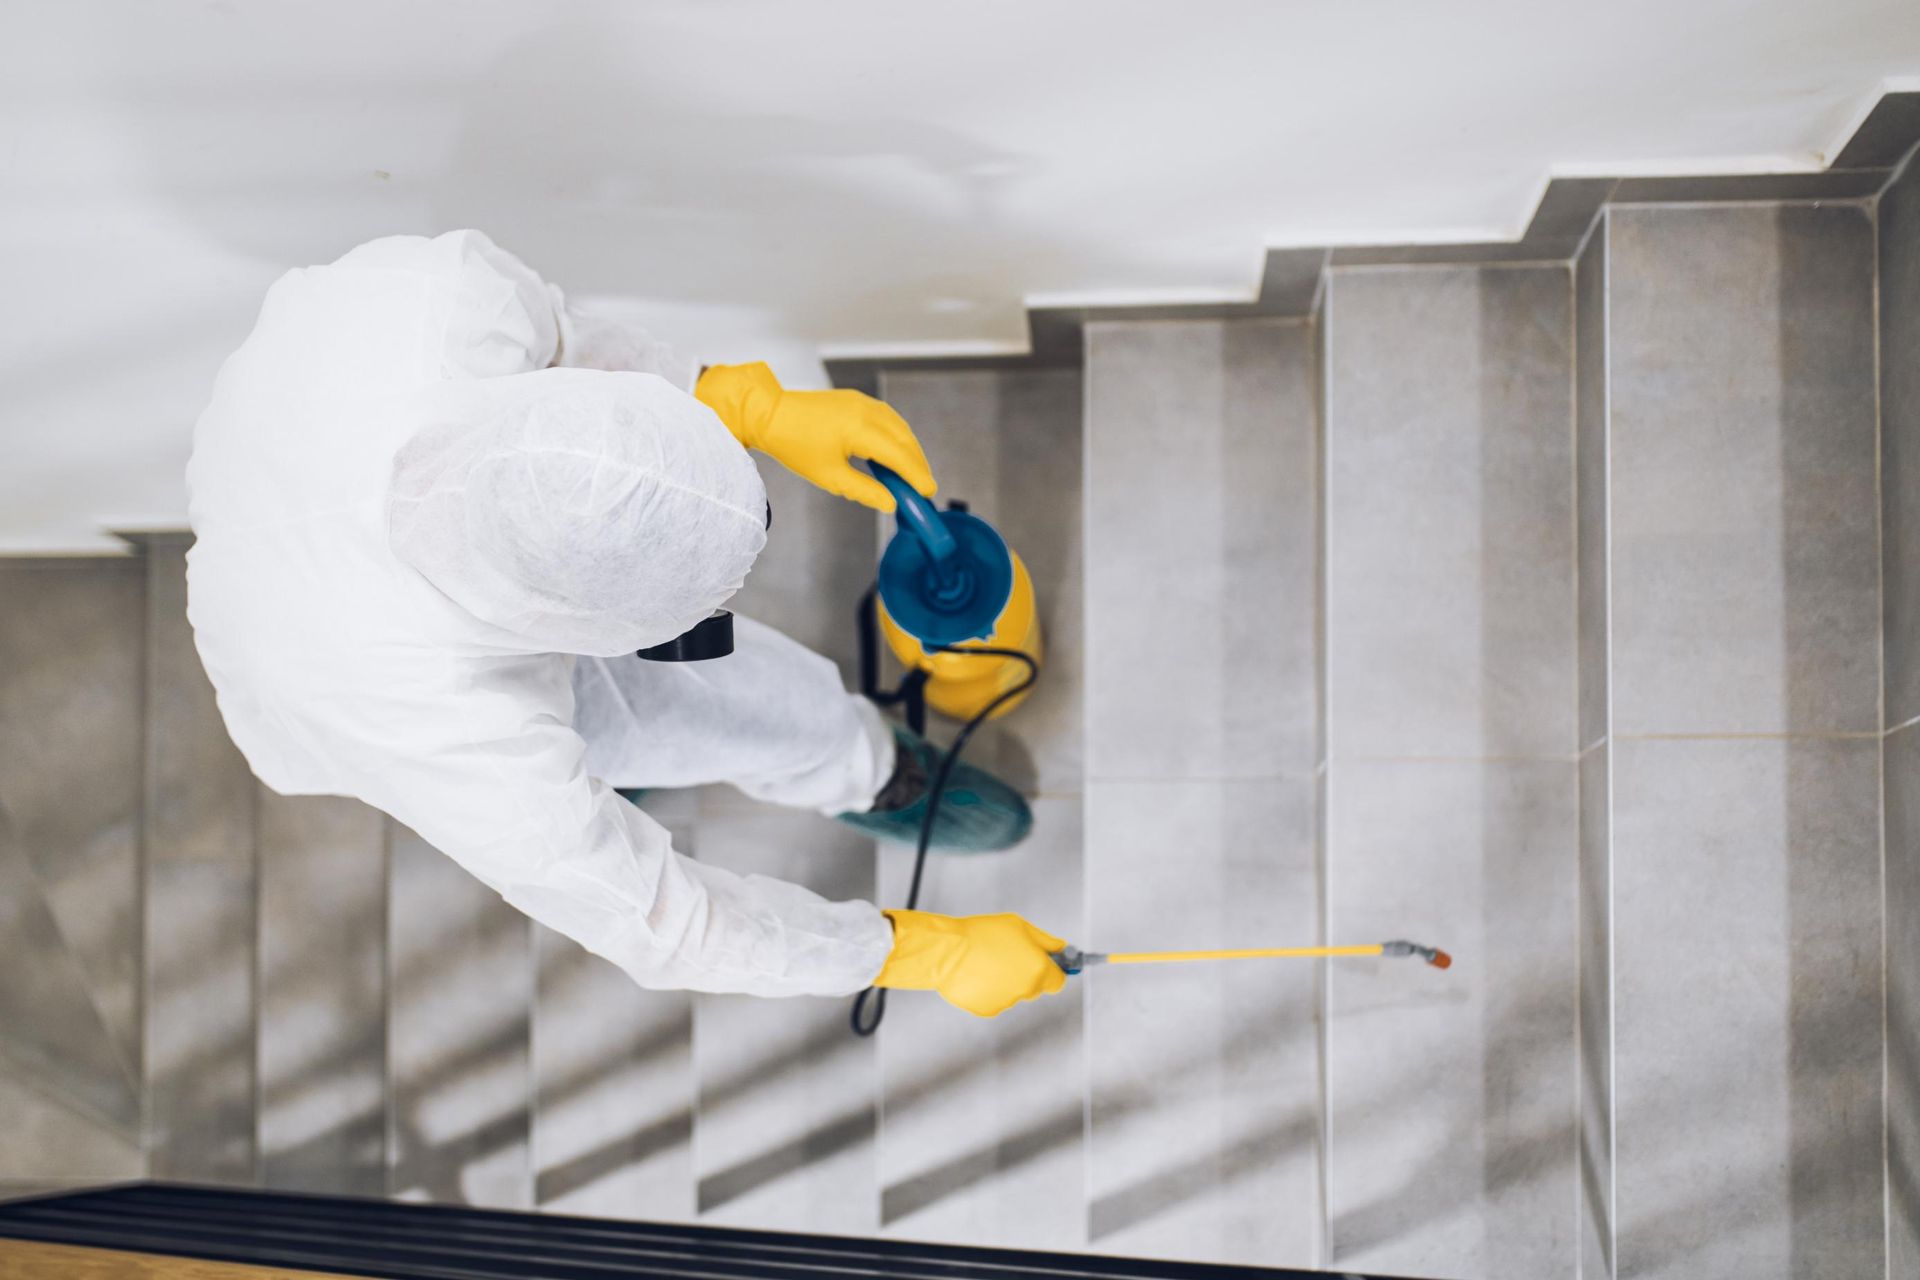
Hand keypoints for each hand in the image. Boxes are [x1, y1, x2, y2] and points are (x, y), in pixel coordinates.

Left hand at [695, 362, 935, 511]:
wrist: (769, 414)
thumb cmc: (794, 445)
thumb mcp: (830, 476)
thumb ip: (865, 490)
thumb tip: (890, 503)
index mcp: (859, 429)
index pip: (899, 455)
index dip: (916, 475)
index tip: (928, 492)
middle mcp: (866, 410)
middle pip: (905, 439)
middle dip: (917, 463)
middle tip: (923, 487)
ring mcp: (862, 401)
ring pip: (899, 426)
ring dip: (909, 449)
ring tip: (913, 472)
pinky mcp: (855, 399)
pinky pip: (887, 418)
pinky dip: (897, 436)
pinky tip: (896, 451)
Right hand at [873, 909, 1066, 1016]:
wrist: (947, 951)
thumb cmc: (982, 934)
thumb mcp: (1019, 926)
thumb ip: (1045, 941)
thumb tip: (1062, 949)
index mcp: (1038, 969)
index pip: (1058, 980)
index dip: (1053, 971)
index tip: (1047, 963)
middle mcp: (1026, 990)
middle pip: (1036, 987)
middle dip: (1028, 974)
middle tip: (1010, 956)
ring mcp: (1007, 1003)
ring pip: (1014, 993)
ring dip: (1007, 981)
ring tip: (986, 962)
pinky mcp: (987, 1010)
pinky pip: (995, 1000)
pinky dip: (989, 990)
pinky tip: (977, 973)